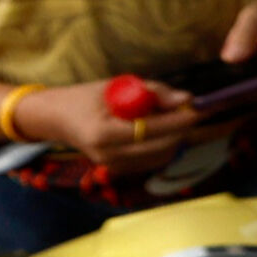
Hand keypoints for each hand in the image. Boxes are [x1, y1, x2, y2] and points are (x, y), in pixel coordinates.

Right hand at [8, 81, 201, 167]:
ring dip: (175, 136)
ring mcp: (112, 167)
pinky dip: (163, 144)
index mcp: (103, 133)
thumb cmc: (85, 98)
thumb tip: (186, 98)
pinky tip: (159, 129)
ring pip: (161, 156)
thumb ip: (152, 92)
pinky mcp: (118, 170)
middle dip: (182, 128)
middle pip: (161, 147)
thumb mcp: (116, 86)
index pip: (151, 129)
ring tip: (171, 116)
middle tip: (192, 109)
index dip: (179, 120)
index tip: (200, 108)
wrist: (56, 119)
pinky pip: (152, 160)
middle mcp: (107, 156)